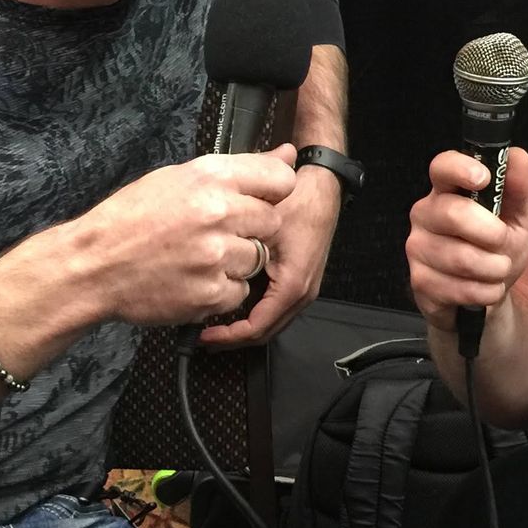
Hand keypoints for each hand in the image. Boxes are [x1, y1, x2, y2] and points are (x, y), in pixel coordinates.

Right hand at [71, 146, 297, 327]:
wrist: (92, 266)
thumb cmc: (130, 219)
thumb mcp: (178, 177)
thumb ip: (238, 168)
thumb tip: (288, 155)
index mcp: (209, 177)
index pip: (280, 180)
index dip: (273, 193)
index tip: (258, 201)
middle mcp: (217, 213)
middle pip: (272, 222)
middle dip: (251, 229)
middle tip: (218, 234)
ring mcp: (215, 256)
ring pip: (257, 259)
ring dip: (236, 262)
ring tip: (199, 257)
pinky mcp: (210, 293)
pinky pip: (239, 292)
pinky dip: (221, 290)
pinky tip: (193, 278)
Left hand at [202, 144, 338, 347]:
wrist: (322, 188)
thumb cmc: (299, 202)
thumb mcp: (262, 228)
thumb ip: (241, 254)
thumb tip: (210, 278)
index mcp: (293, 285)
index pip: (257, 327)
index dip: (228, 337)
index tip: (205, 336)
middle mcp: (302, 293)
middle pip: (265, 332)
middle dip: (234, 339)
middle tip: (205, 338)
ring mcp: (304, 288)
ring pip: (271, 322)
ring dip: (244, 328)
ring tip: (216, 326)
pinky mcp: (301, 280)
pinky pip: (276, 308)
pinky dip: (255, 313)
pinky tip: (235, 304)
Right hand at [404, 146, 527, 334]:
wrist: (486, 295)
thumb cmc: (497, 248)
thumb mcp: (516, 217)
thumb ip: (516, 188)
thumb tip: (516, 156)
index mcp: (447, 191)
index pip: (441, 168)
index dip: (460, 169)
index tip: (484, 178)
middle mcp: (425, 214)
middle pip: (453, 214)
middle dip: (492, 233)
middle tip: (503, 242)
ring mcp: (417, 248)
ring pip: (461, 258)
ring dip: (494, 268)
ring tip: (499, 269)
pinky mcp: (419, 281)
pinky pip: (459, 288)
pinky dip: (486, 291)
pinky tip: (486, 288)